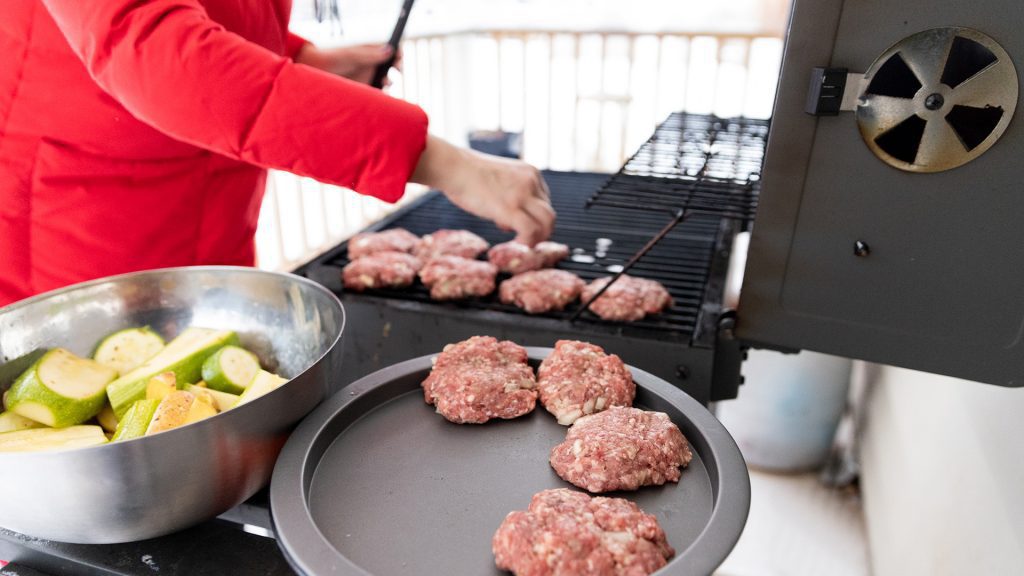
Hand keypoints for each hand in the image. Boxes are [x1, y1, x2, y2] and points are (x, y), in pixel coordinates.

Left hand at [294, 43, 400, 86]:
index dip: (397, 53)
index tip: (399, 57)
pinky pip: (378, 94)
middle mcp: (370, 65)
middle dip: (397, 68)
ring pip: (386, 81)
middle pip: (391, 66)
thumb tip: (390, 50)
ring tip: (385, 81)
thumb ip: (370, 55)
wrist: (314, 72)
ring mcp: (367, 77)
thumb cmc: (332, 59)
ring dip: (390, 82)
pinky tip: (380, 92)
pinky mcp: (363, 91)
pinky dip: (382, 95)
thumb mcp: (352, 55)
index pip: (389, 50)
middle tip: (397, 70)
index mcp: (370, 52)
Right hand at [412, 136, 554, 245]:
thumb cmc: (467, 172)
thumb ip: (510, 189)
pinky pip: (531, 231)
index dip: (532, 215)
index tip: (515, 221)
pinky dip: (527, 242)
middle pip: (549, 214)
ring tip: (523, 243)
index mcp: (530, 172)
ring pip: (548, 223)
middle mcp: (531, 182)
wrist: (455, 167)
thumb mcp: (499, 175)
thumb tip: (508, 212)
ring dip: (538, 238)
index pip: (543, 201)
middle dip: (541, 230)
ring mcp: (523, 195)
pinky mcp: (511, 208)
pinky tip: (517, 244)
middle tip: (525, 238)